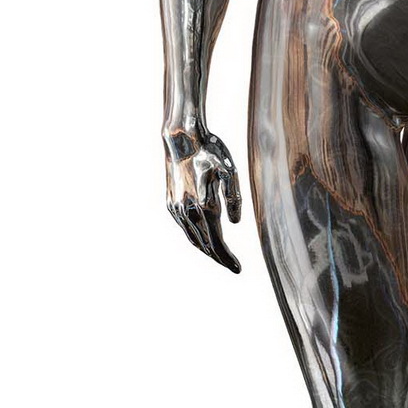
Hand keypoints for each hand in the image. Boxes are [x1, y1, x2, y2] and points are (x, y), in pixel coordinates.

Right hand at [163, 127, 242, 272]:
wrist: (181, 138)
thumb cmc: (210, 151)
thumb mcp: (230, 171)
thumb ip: (234, 199)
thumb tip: (234, 223)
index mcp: (205, 205)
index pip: (218, 242)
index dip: (227, 258)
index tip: (237, 269)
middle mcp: (189, 211)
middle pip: (205, 245)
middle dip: (219, 258)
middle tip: (232, 266)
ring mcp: (177, 209)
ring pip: (192, 238)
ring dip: (206, 250)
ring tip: (219, 256)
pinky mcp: (170, 204)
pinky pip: (184, 227)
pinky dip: (195, 237)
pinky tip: (203, 238)